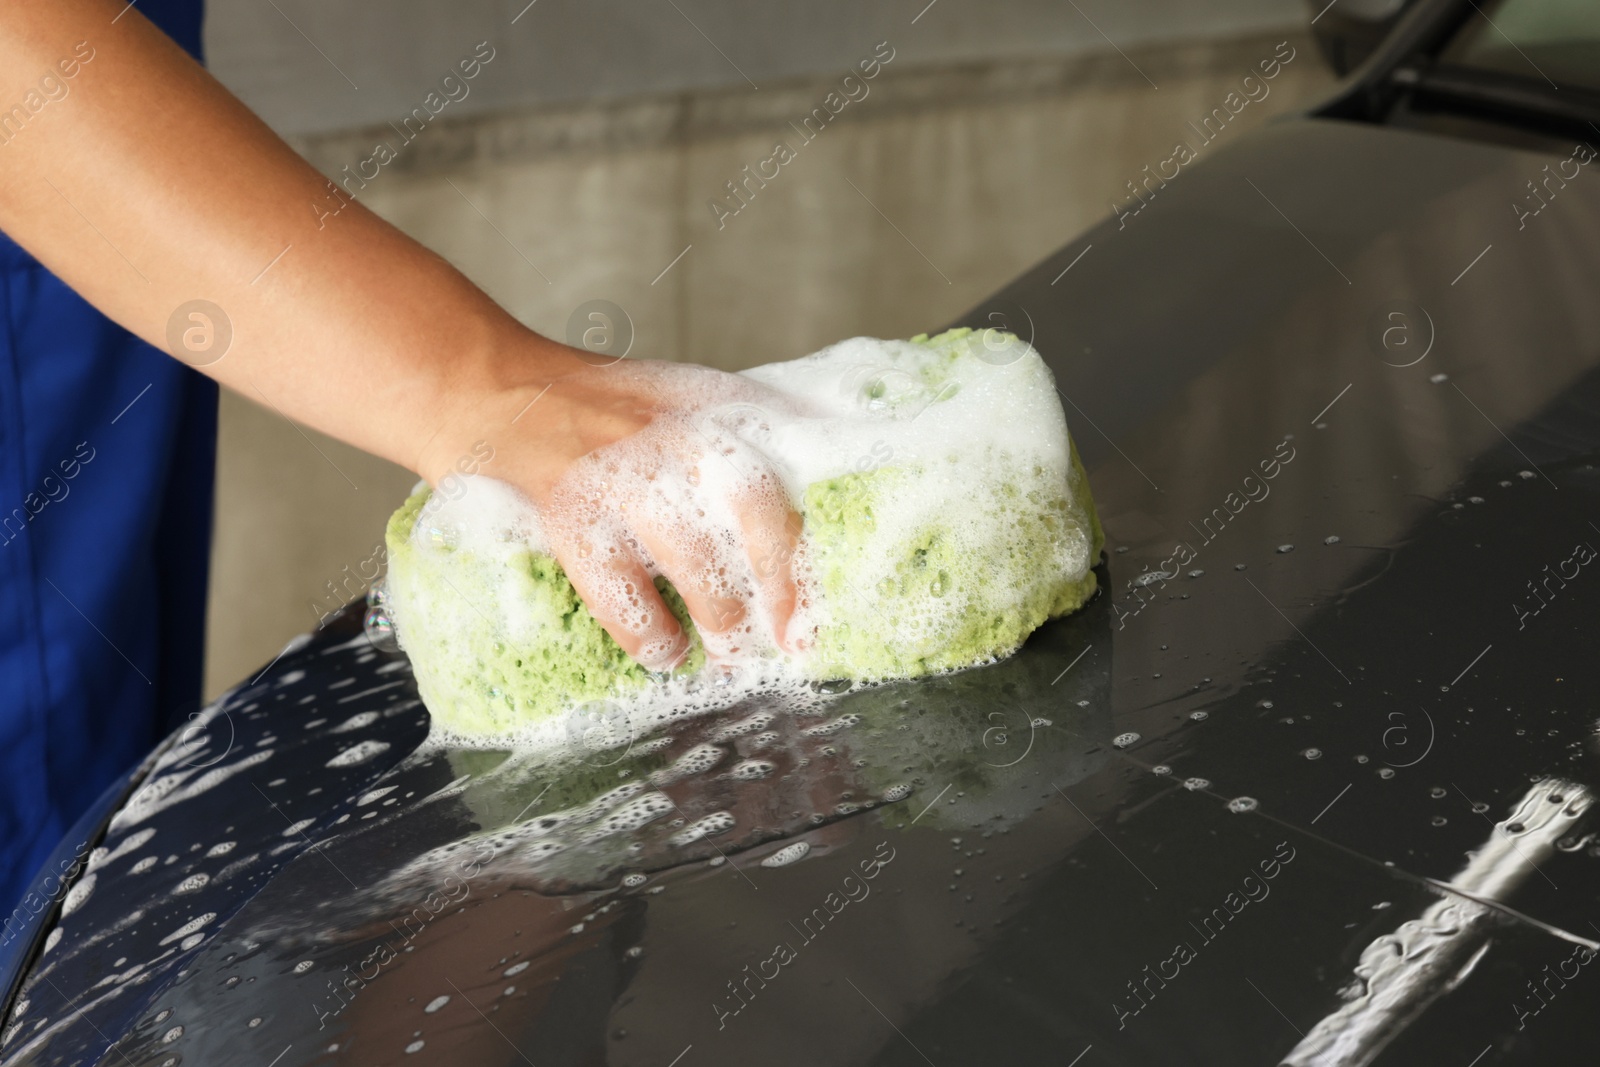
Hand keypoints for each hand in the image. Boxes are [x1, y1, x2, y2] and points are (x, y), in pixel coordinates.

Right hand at [421, 340, 804, 671]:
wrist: (483, 387)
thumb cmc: (582, 405)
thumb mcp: (668, 398)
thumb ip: (724, 438)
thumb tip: (789, 507)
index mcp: (707, 402)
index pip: (779, 471)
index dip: (803, 543)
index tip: (813, 601)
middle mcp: (673, 429)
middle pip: (755, 508)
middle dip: (778, 584)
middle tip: (783, 636)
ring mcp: (619, 471)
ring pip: (696, 557)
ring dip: (720, 617)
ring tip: (726, 650)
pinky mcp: (570, 511)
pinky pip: (624, 592)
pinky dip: (650, 634)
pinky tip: (663, 651)